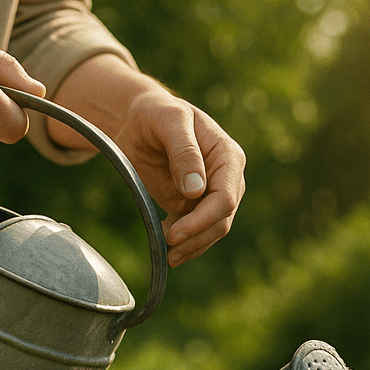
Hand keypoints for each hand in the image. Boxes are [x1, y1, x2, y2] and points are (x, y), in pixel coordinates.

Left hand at [113, 89, 245, 265]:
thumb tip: (197, 190)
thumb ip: (184, 151)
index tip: (175, 234)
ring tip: (167, 255)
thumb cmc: (157, 114)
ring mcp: (213, 195)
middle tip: (168, 250)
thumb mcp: (168, 121)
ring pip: (212, 231)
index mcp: (228, 156)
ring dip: (192, 246)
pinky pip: (198, 233)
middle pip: (222, 219)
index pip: (226, 197)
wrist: (141, 122)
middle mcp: (227, 178)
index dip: (203, 219)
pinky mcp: (197, 207)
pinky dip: (186, 245)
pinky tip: (166, 250)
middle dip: (197, 238)